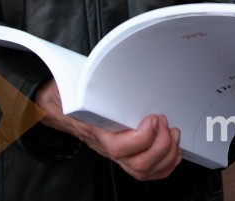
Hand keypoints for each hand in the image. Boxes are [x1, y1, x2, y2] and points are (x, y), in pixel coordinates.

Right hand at [35, 80, 182, 179]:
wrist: (61, 106)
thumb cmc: (72, 93)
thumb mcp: (77, 81)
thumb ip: (91, 77)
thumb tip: (104, 63)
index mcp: (96, 129)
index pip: (118, 147)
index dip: (142, 138)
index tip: (153, 118)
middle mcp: (107, 146)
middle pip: (138, 163)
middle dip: (160, 144)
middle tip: (165, 121)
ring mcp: (118, 154)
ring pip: (145, 170)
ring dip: (166, 154)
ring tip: (172, 133)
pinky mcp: (127, 155)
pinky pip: (149, 172)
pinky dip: (166, 164)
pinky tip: (173, 150)